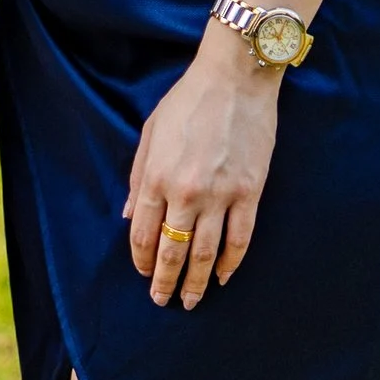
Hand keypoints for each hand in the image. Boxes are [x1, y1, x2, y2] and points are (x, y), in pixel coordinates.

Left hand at [125, 39, 282, 308]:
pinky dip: (231, 262)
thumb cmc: (188, 100)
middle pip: (172, 252)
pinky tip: (222, 276)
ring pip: (205, 253)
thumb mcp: (151, 134)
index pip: (144, 234)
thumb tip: (130, 216)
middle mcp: (186, 194)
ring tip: (192, 300)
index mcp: (157, 178)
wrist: (236, 78)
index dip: (142, 260)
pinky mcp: (249, 192)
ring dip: (196, 282)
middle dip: (165, 281)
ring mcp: (221, 196)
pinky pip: (240, 239)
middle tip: (163, 301)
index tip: (143, 275)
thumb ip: (139, 178)